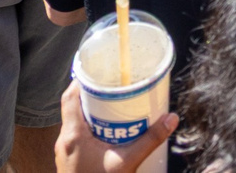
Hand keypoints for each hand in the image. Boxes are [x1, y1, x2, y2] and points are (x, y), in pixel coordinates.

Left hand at [57, 86, 177, 172]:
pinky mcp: (70, 161)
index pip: (70, 97)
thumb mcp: (127, 163)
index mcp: (73, 136)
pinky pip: (78, 137)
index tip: (98, 72)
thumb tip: (170, 119)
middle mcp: (65, 141)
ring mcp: (65, 152)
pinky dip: (92, 130)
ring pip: (76, 123)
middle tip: (114, 90)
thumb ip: (150, 140)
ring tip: (115, 109)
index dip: (82, 80)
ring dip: (93, 114)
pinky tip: (110, 134)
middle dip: (94, 96)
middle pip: (74, 108)